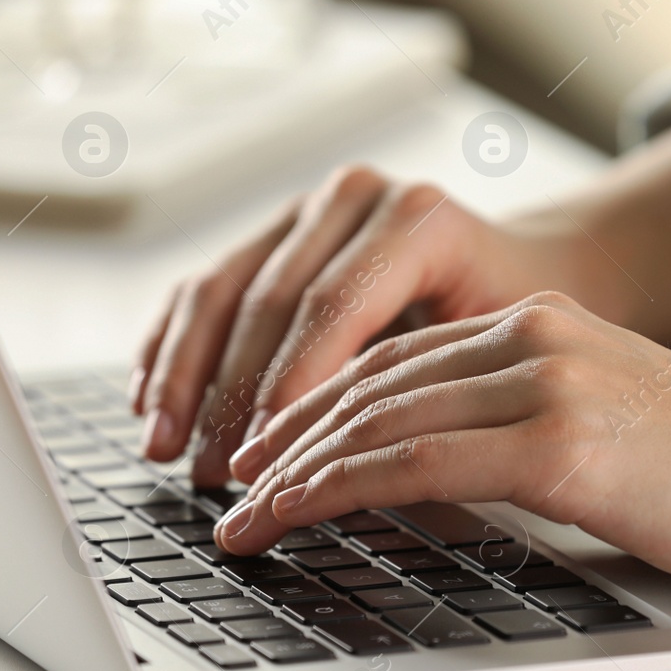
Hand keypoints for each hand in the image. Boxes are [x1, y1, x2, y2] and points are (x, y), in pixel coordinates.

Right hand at [130, 166, 607, 485]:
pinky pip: (207, 287)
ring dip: (184, 378)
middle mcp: (357, 198)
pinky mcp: (275, 231)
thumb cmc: (514, 328)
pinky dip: (172, 347)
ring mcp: (310, 208)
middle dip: (229, 396)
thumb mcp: (492, 354)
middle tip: (211, 473)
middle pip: (269, 300)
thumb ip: (426, 392)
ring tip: (165, 450)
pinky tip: (149, 402)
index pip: (331, 305)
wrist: (522, 269)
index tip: (265, 455)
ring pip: (222, 290)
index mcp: (416, 219)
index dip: (288, 383)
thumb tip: (355, 472)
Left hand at [212, 292, 670, 605]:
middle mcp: (540, 334)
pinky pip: (407, 460)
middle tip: (229, 483)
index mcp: (553, 324)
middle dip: (283, 433)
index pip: (402, 357)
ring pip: (374, 416)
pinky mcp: (559, 441)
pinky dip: (326, 491)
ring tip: (238, 514)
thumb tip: (451, 471)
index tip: (272, 451)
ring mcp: (548, 380)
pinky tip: (284, 516)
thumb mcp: (619, 432)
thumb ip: (533, 427)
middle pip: (371, 378)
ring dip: (286, 468)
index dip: (319, 404)